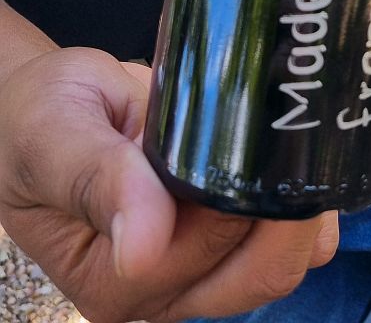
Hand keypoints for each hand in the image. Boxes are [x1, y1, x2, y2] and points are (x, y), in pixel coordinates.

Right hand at [0, 48, 337, 322]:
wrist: (44, 110)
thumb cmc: (39, 119)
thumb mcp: (55, 133)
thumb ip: (98, 180)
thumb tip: (142, 250)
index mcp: (112, 280)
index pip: (208, 254)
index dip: (246, 200)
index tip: (260, 135)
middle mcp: (158, 292)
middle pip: (260, 271)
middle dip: (287, 205)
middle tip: (289, 128)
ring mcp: (194, 274)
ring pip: (283, 263)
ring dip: (300, 207)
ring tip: (285, 140)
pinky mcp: (219, 248)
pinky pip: (286, 245)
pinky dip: (299, 204)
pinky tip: (286, 159)